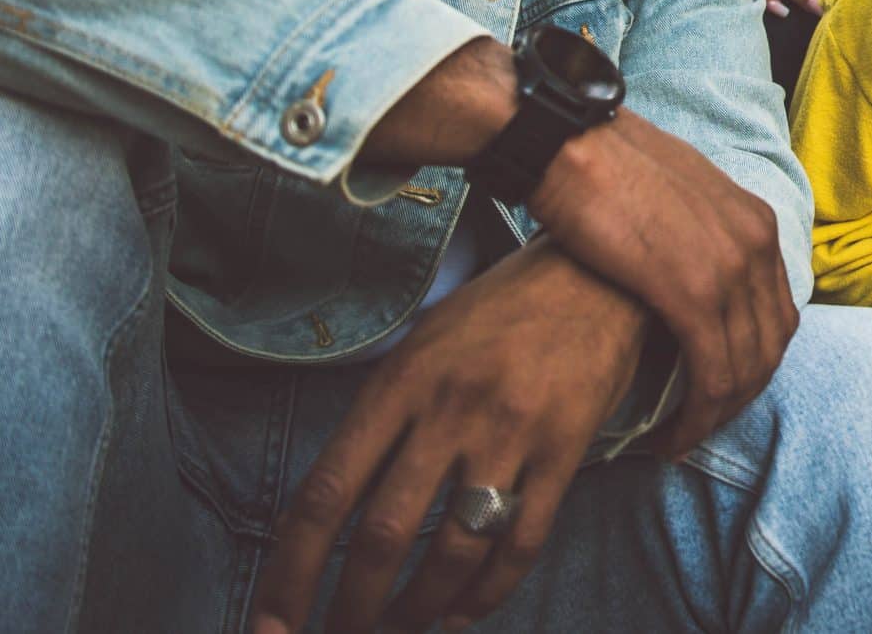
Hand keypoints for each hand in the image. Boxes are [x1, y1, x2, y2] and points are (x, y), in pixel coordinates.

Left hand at [247, 239, 644, 633]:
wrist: (598, 273)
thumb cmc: (500, 311)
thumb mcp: (424, 343)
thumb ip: (385, 414)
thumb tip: (339, 500)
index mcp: (400, 383)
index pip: (327, 493)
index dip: (291, 569)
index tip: (273, 624)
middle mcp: (450, 410)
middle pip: (384, 534)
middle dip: (353, 606)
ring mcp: (511, 432)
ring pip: (454, 548)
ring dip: (418, 606)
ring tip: (400, 629)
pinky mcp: (565, 449)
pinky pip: (521, 540)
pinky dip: (487, 591)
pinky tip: (461, 613)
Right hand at [525, 108, 798, 458]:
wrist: (568, 138)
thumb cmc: (602, 163)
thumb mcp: (674, 195)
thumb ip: (695, 235)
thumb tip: (683, 270)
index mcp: (755, 220)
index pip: (777, 312)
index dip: (753, 362)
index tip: (717, 391)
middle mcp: (757, 243)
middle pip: (771, 345)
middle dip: (740, 396)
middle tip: (701, 425)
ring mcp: (732, 266)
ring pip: (746, 366)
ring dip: (718, 413)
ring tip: (682, 437)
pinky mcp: (694, 291)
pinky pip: (714, 372)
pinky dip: (698, 412)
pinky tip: (670, 431)